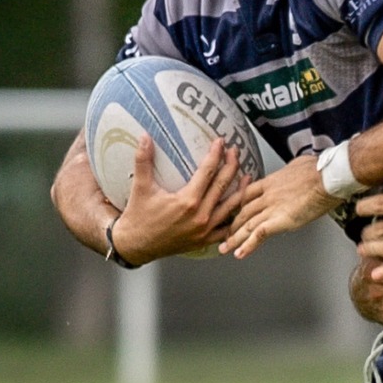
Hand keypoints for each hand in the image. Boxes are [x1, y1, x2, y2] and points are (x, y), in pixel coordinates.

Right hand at [111, 136, 245, 264]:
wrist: (136, 245)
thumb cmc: (139, 217)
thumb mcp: (141, 187)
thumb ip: (143, 161)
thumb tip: (144, 137)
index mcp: (187, 201)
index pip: (207, 172)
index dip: (215, 155)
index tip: (220, 142)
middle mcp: (200, 216)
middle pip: (222, 186)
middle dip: (231, 166)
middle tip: (235, 152)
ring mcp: (205, 230)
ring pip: (230, 207)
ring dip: (240, 190)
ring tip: (247, 176)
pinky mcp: (205, 240)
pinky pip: (227, 229)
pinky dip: (235, 218)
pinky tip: (240, 208)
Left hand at [220, 155, 342, 258]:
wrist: (327, 176)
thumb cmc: (320, 169)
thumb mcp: (300, 164)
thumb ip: (294, 170)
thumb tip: (298, 168)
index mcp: (272, 181)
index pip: (248, 194)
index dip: (239, 205)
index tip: (235, 211)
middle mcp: (268, 195)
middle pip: (244, 211)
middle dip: (232, 224)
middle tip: (224, 233)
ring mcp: (272, 208)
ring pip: (247, 225)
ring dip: (234, 239)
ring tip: (225, 249)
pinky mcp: (280, 220)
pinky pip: (259, 235)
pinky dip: (248, 246)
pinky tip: (240, 254)